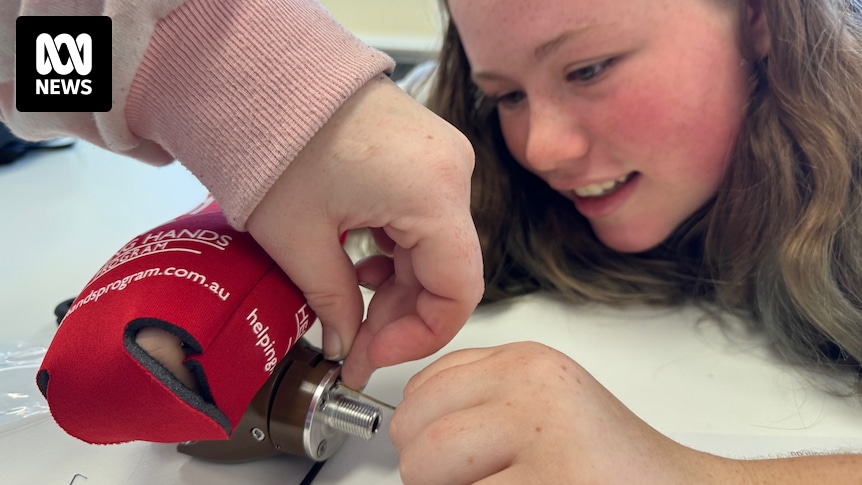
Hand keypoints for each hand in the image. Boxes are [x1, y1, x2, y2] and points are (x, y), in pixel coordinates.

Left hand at [246, 74, 483, 388]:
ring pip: (437, 249)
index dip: (420, 337)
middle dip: (403, 317)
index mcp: (432, 192)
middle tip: (355, 344)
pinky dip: (399, 253)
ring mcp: (442, 159)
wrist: (264, 74)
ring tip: (352, 305)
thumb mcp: (298, 239)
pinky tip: (364, 266)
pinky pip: (426, 220)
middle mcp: (453, 172)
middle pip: (449, 271)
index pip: (458, 292)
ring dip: (400, 288)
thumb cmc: (274, 138)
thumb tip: (347, 344)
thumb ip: (332, 302)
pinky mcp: (424, 155)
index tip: (375, 355)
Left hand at [390, 342, 730, 484]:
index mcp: (527, 362)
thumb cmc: (613, 467)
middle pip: (414, 431)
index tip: (444, 456)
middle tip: (474, 484)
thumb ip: (480, 400)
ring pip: (425, 473)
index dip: (421, 434)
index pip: (422, 388)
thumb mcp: (545, 406)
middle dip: (426, 472)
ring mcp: (540, 436)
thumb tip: (409, 424)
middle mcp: (531, 388)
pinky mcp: (548, 484)